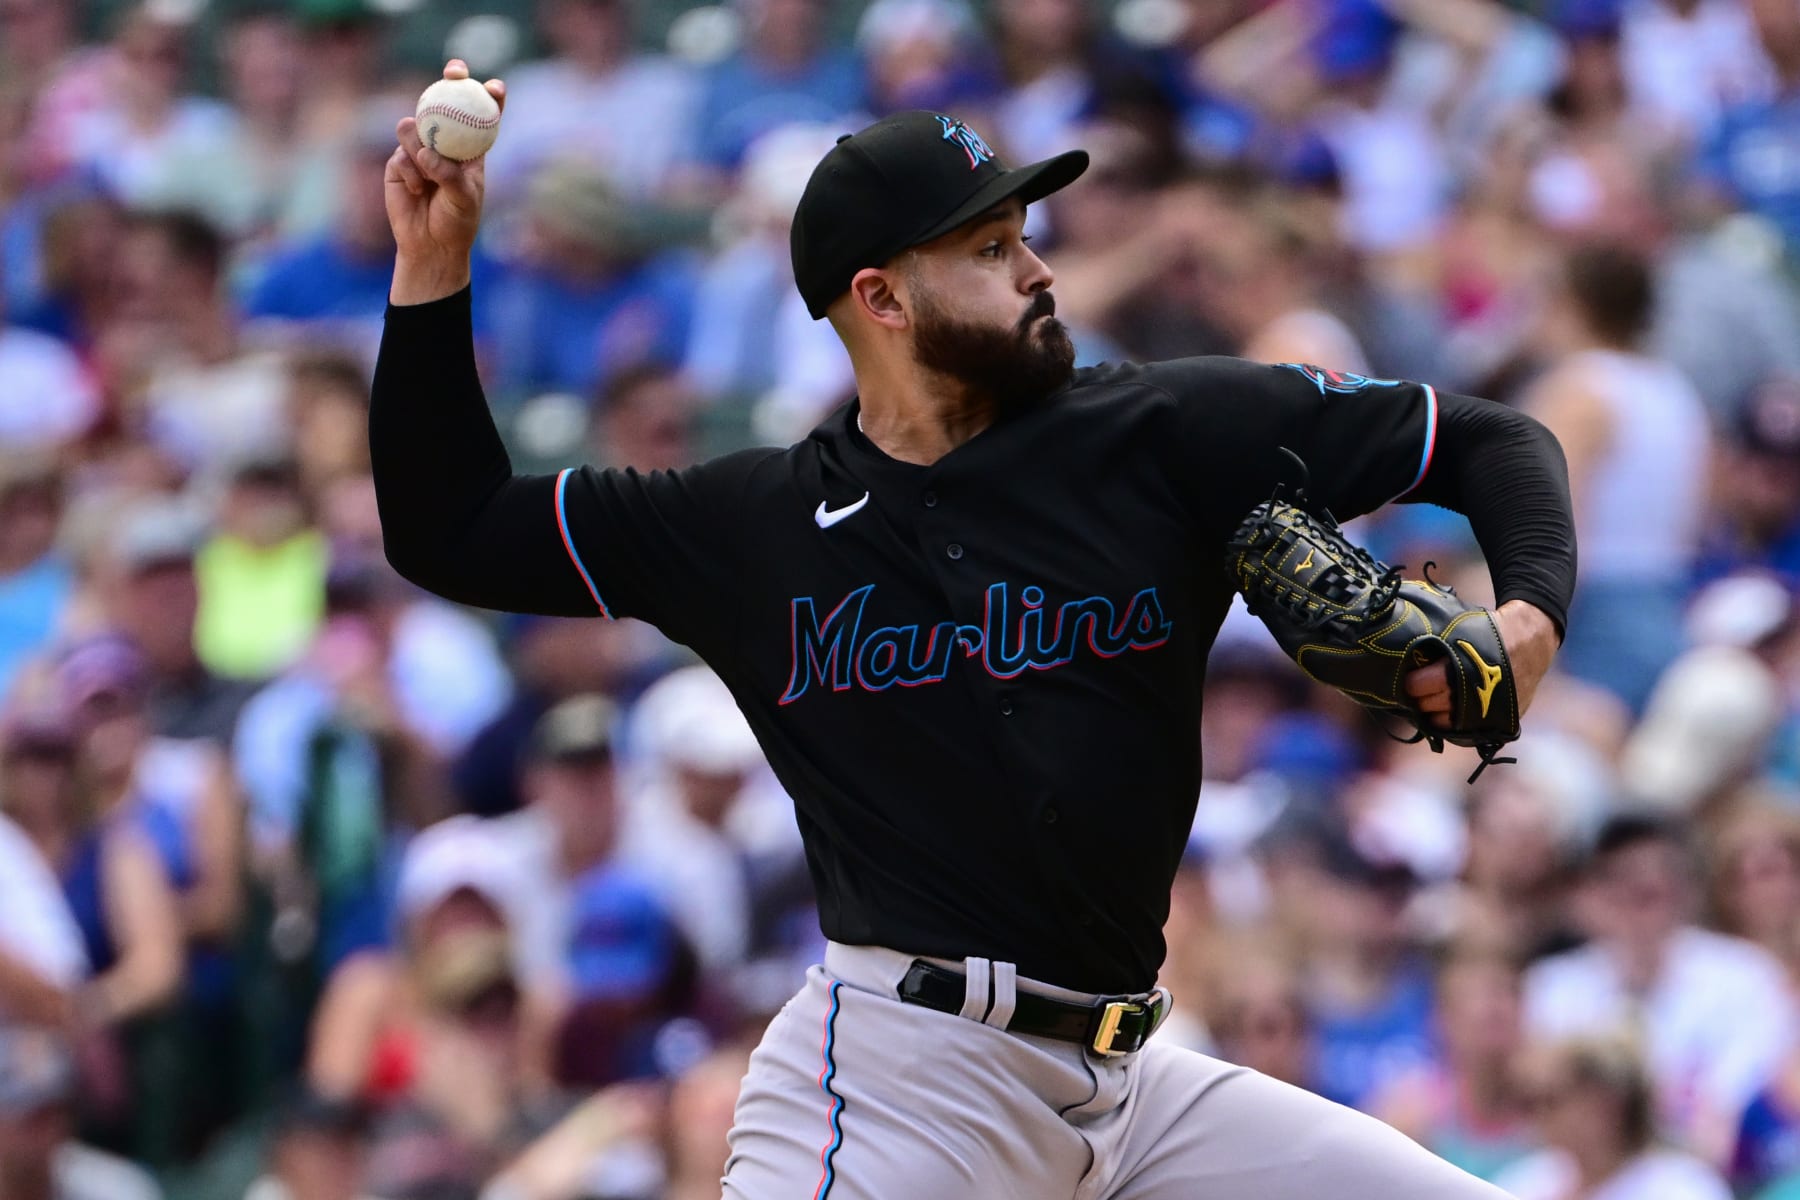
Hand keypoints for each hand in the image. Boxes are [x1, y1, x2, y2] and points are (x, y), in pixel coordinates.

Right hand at [386, 59, 504, 304]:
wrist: (429, 245)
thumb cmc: (456, 223)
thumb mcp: (463, 199)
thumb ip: (448, 175)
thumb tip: (426, 152)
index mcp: (472, 149)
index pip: (482, 116)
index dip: (489, 96)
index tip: (494, 86)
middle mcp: (446, 144)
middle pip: (446, 104)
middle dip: (450, 81)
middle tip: (454, 72)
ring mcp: (420, 150)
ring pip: (416, 129)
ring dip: (420, 145)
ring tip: (426, 172)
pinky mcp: (398, 162)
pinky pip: (401, 156)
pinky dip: (409, 172)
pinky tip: (415, 190)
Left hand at [1403, 599, 1557, 727]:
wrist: (1532, 639)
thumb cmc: (1487, 630)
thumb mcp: (1458, 627)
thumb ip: (1433, 639)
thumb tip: (1398, 644)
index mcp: (1461, 667)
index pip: (1420, 685)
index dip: (1412, 682)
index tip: (1411, 677)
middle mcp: (1475, 692)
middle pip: (1430, 706)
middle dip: (1421, 698)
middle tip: (1420, 689)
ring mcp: (1490, 710)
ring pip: (1445, 723)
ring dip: (1435, 713)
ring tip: (1435, 700)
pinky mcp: (1502, 721)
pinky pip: (1468, 732)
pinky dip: (1455, 724)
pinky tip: (1451, 711)